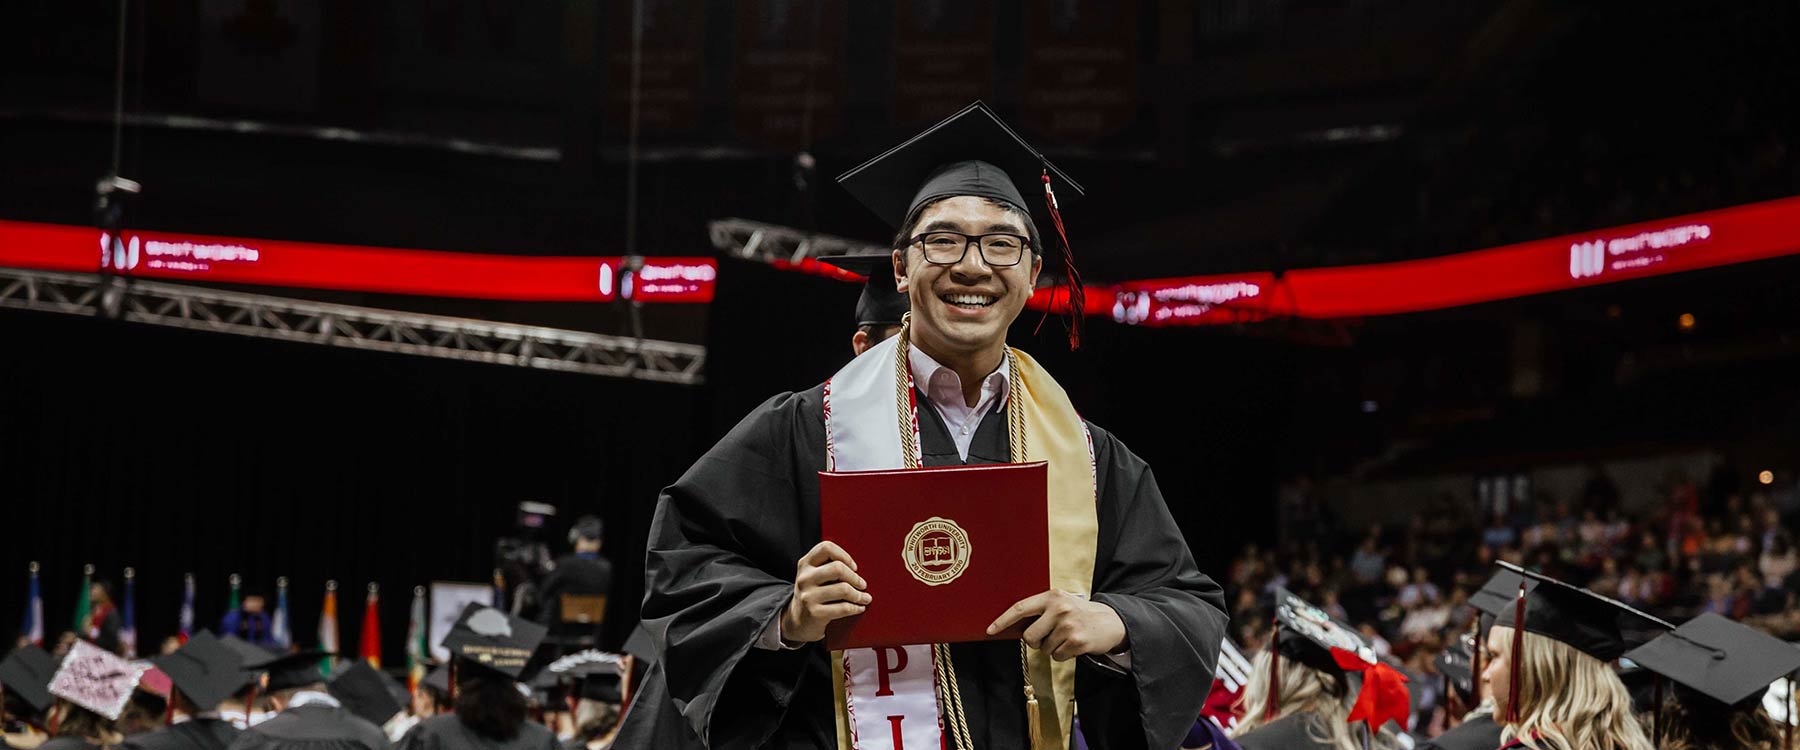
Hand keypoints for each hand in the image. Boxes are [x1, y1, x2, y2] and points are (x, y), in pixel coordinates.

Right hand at [779, 541, 871, 644]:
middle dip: (855, 577)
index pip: (826, 548)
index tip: (853, 567)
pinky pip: (843, 608)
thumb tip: (856, 570)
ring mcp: (808, 596)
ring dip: (859, 595)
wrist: (798, 620)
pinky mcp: (815, 613)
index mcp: (805, 564)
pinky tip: (859, 607)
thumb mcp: (814, 576)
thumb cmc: (814, 594)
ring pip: (843, 589)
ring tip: (865, 598)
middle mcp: (804, 578)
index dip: (844, 555)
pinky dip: (856, 607)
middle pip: (837, 568)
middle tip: (862, 584)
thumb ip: (829, 566)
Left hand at [987, 589, 1126, 660]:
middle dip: (1035, 641)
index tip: (990, 630)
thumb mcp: (1060, 603)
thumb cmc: (1079, 613)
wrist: (1111, 621)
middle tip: (1048, 635)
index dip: (1003, 621)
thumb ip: (1040, 610)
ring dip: (1052, 648)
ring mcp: (1069, 625)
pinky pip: (1057, 657)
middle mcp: (1060, 608)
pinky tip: (1073, 644)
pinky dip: (1062, 654)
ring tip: (1066, 637)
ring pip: (1043, 649)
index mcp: (1052, 596)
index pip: (1020, 608)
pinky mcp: (1077, 642)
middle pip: (1029, 636)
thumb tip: (1012, 626)